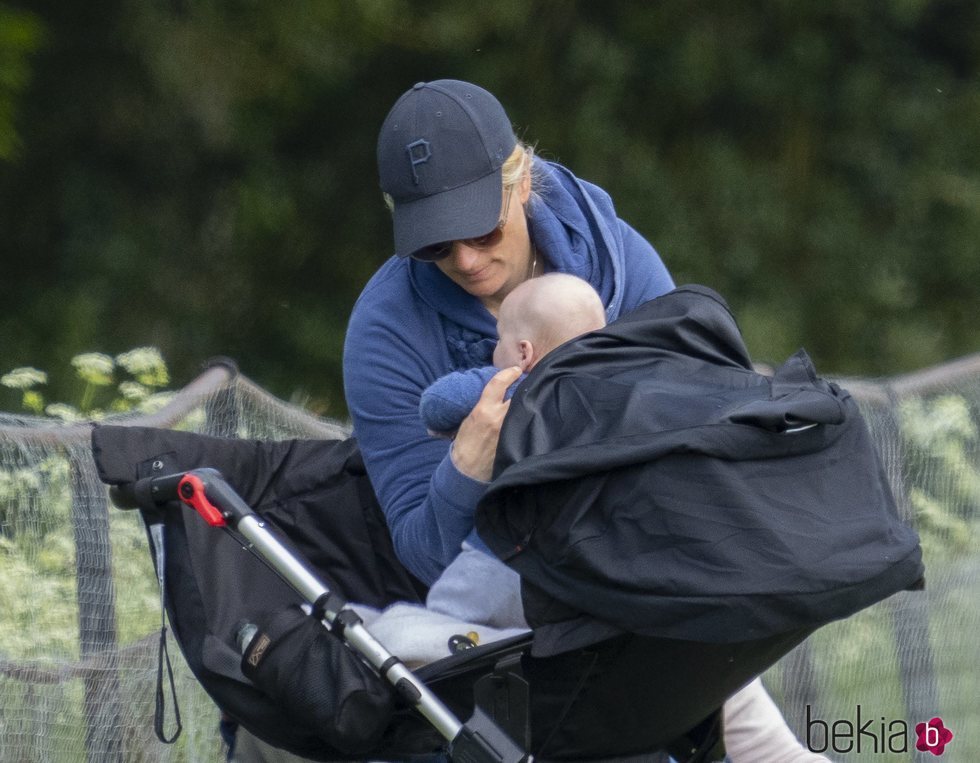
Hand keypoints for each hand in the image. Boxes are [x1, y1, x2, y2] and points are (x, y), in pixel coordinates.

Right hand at [450, 366, 521, 481]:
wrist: (468, 469)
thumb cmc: (465, 443)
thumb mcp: (469, 418)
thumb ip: (484, 405)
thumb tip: (497, 394)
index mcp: (483, 410)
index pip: (498, 384)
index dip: (508, 373)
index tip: (516, 370)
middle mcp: (499, 418)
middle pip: (518, 395)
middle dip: (525, 387)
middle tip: (530, 382)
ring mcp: (509, 429)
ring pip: (525, 408)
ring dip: (529, 402)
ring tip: (533, 398)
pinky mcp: (516, 440)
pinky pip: (526, 423)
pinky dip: (529, 417)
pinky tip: (532, 415)